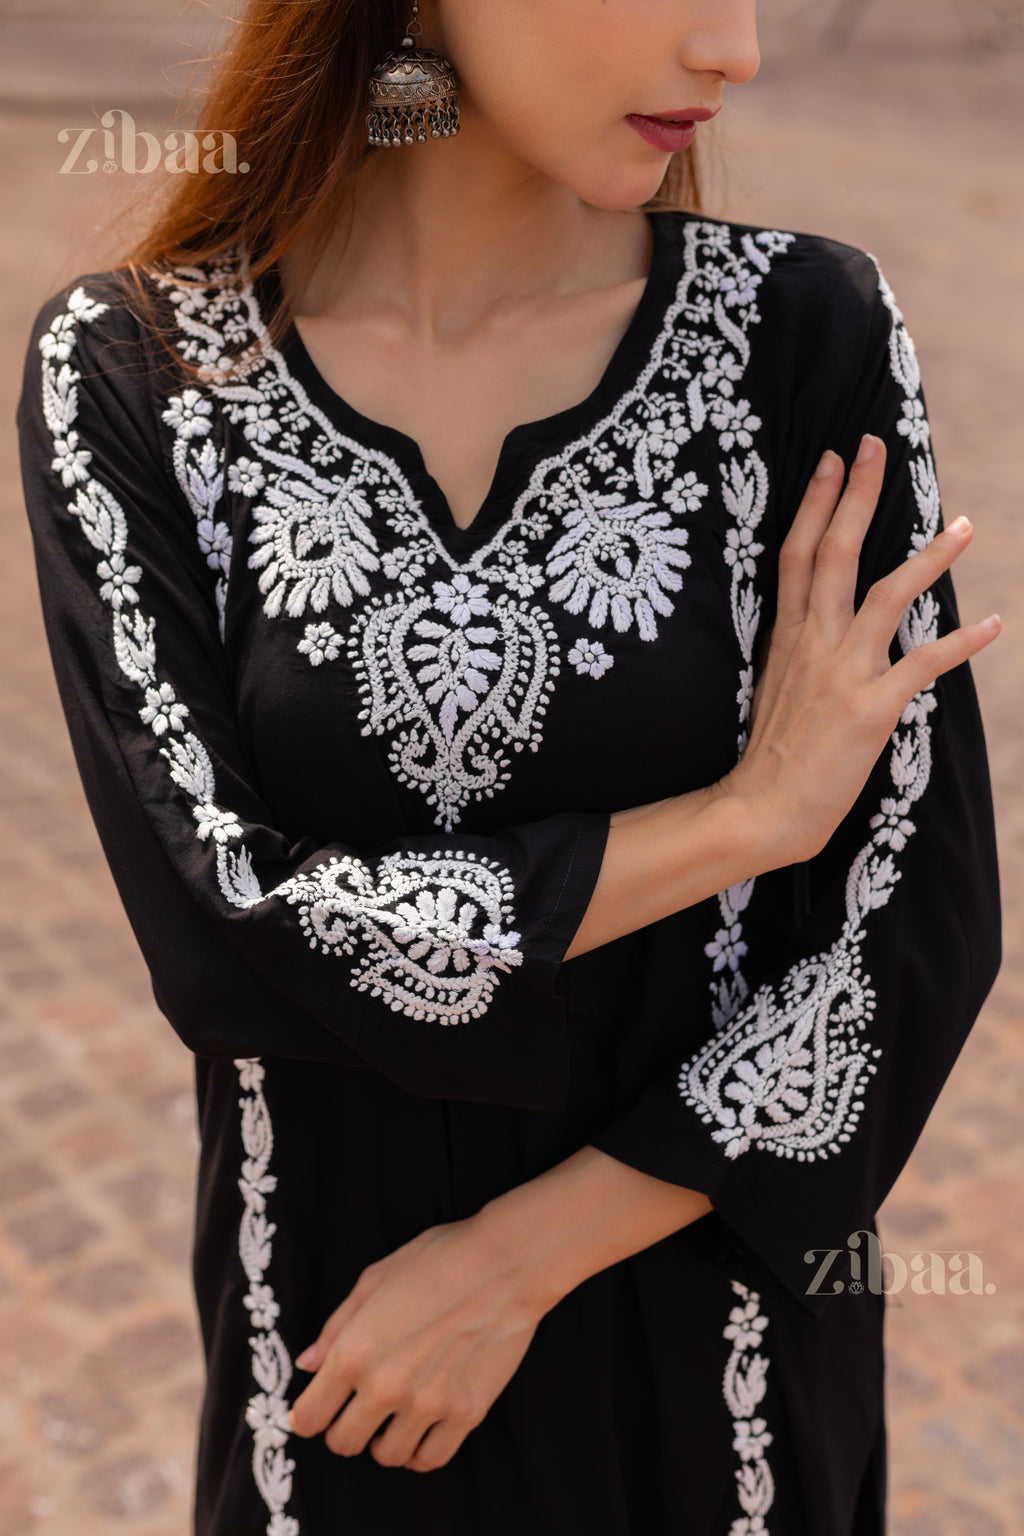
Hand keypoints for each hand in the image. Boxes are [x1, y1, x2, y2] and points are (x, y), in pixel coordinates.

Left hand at [287, 1216, 545, 1471]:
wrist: (505, 1263)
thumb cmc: (437, 1260)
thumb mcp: (374, 1279)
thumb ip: (336, 1327)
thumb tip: (309, 1364)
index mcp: (354, 1352)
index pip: (308, 1417)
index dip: (306, 1415)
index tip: (316, 1410)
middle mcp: (385, 1386)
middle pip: (343, 1443)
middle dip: (343, 1429)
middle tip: (357, 1410)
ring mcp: (428, 1405)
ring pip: (387, 1456)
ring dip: (383, 1441)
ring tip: (393, 1418)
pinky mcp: (465, 1413)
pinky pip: (430, 1459)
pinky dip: (420, 1451)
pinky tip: (421, 1429)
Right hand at [723, 434, 999, 864]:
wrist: (762, 807)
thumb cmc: (772, 752)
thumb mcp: (775, 684)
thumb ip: (799, 647)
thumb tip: (820, 621)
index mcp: (786, 636)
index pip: (798, 553)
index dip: (818, 503)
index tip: (835, 459)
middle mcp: (813, 643)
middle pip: (836, 554)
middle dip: (858, 496)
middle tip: (876, 446)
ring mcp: (842, 672)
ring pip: (888, 596)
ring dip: (929, 558)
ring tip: (965, 526)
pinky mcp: (872, 707)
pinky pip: (925, 664)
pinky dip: (963, 644)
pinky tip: (996, 624)